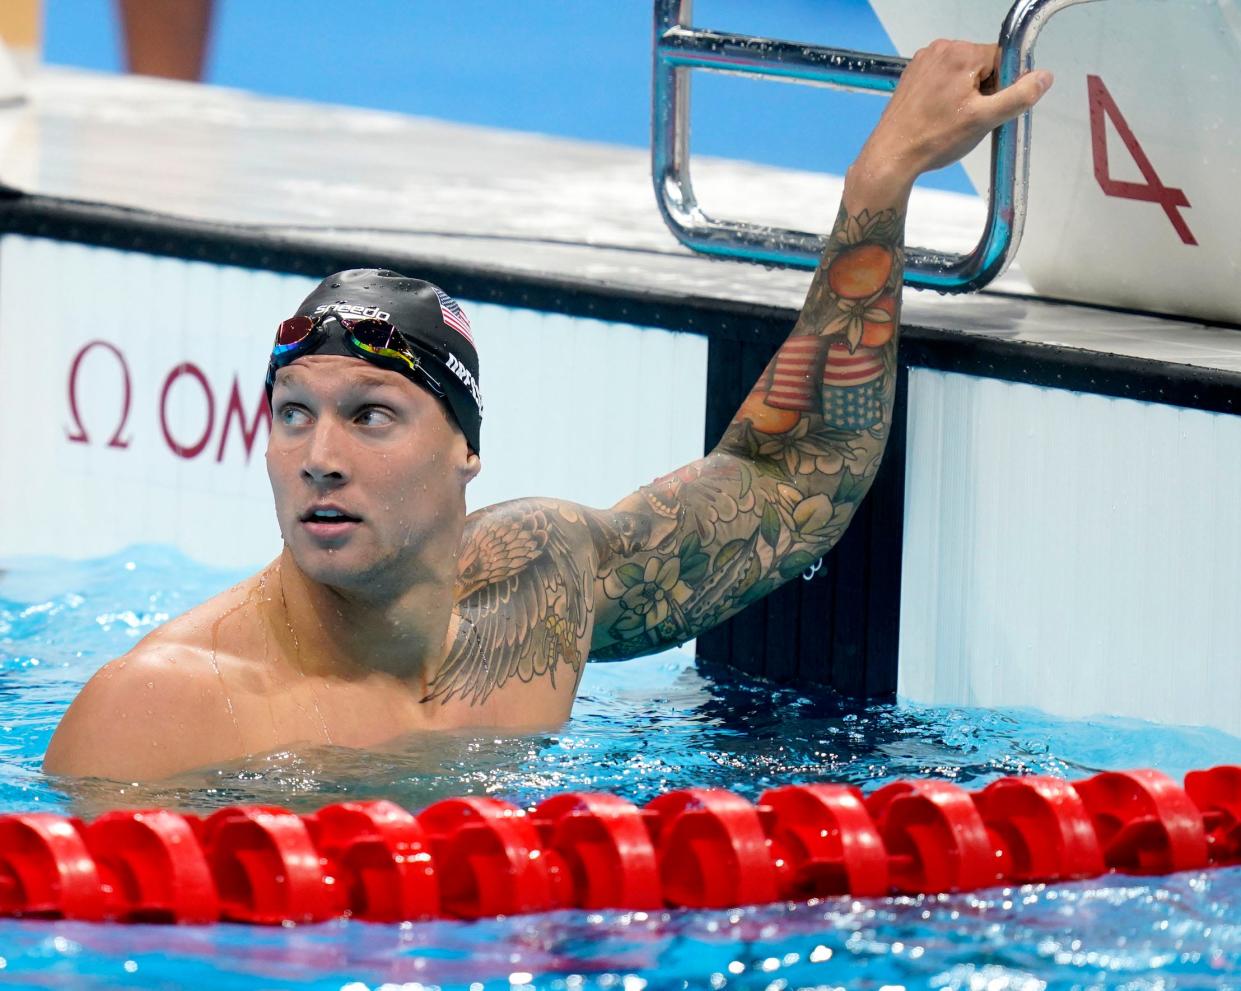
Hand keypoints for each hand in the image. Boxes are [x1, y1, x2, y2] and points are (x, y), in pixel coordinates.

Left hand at [847, 40, 1052, 206]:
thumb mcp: (985, 120)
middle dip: (983, 91)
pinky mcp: (913, 75)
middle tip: (967, 119)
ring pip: (963, 74)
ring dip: (965, 95)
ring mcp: (923, 61)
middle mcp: (940, 49)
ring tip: (950, 120)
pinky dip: (947, 96)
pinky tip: (938, 117)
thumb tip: (1044, 76)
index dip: (1002, 87)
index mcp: (960, 53)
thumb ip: (1019, 96)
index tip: (987, 109)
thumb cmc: (934, 139)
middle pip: (982, 65)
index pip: (1001, 59)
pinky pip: (943, 79)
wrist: (892, 156)